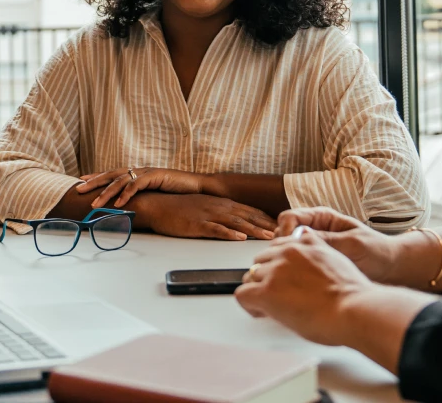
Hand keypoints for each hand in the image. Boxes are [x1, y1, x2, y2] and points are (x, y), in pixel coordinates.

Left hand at [76, 167, 208, 208]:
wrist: (199, 187)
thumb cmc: (178, 193)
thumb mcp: (155, 195)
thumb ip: (141, 197)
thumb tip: (128, 207)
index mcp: (138, 174)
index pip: (113, 174)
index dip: (97, 176)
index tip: (81, 181)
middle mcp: (139, 171)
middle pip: (111, 175)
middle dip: (94, 182)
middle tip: (78, 189)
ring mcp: (147, 172)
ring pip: (121, 181)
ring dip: (106, 192)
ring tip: (95, 203)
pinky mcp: (155, 176)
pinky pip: (137, 185)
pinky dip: (126, 194)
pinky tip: (118, 204)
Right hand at [132, 193, 275, 240]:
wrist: (157, 205)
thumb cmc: (179, 209)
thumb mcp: (204, 208)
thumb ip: (221, 215)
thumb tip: (236, 225)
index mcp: (221, 204)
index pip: (249, 211)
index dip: (266, 218)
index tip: (281, 225)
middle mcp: (218, 207)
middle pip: (248, 216)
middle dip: (267, 225)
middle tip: (283, 232)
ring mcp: (208, 215)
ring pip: (236, 223)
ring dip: (254, 230)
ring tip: (269, 237)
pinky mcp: (197, 224)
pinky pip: (215, 229)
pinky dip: (228, 233)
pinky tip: (239, 238)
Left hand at [234, 231, 375, 345]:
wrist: (353, 309)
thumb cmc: (352, 295)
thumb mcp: (337, 261)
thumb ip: (318, 256)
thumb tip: (311, 265)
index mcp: (306, 243)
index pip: (278, 247)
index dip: (278, 265)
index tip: (282, 278)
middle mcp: (287, 252)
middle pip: (261, 261)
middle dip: (266, 278)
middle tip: (277, 296)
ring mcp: (275, 271)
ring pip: (251, 277)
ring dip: (259, 291)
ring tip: (271, 307)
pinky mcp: (266, 291)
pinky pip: (242, 294)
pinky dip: (249, 305)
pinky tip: (262, 313)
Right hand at [277, 207, 404, 283]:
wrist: (389, 270)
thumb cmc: (376, 251)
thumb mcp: (352, 243)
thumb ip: (328, 239)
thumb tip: (301, 236)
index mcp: (322, 218)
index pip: (290, 217)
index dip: (285, 230)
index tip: (287, 246)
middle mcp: (313, 231)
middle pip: (282, 234)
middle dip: (280, 247)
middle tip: (284, 263)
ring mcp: (312, 249)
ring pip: (285, 251)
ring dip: (284, 261)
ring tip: (289, 274)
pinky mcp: (313, 266)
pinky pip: (294, 266)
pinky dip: (291, 272)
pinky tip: (295, 282)